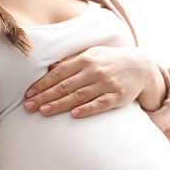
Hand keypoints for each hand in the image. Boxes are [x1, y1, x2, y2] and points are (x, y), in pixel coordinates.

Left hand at [22, 46, 165, 117]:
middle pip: (65, 86)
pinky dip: (87, 109)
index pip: (59, 73)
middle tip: (28, 107)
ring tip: (43, 111)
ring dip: (60, 104)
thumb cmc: (111, 60)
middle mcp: (95, 71)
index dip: (43, 84)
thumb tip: (51, 68)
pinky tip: (74, 114)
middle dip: (45, 96)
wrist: (140, 66)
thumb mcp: (92, 54)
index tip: (29, 94)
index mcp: (86, 59)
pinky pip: (100, 104)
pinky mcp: (117, 97)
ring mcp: (106, 84)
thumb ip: (72, 60)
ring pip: (79, 96)